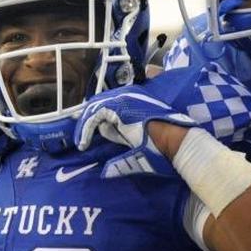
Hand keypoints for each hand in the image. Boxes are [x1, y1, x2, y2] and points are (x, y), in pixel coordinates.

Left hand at [75, 87, 196, 178]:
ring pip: (93, 108)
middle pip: (96, 104)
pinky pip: (95, 115)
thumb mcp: (134, 144)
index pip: (104, 107)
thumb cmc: (161, 145)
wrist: (175, 140)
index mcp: (132, 104)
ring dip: (83, 126)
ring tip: (79, 143)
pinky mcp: (119, 106)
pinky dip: (86, 129)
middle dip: (84, 120)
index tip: (82, 134)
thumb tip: (103, 153)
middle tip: (76, 137)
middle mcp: (127, 97)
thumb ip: (119, 142)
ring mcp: (123, 98)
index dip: (91, 119)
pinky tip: (83, 143)